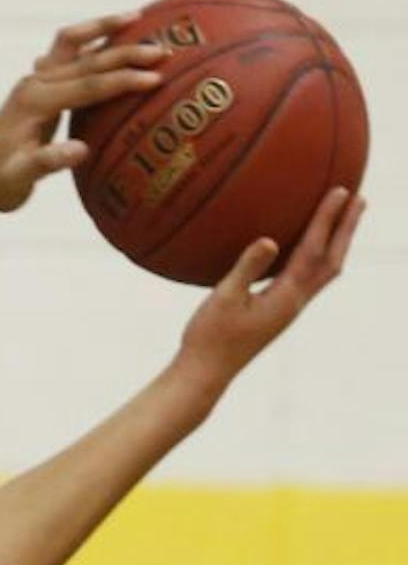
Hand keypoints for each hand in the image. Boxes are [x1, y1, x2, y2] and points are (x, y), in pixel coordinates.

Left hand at [0, 12, 164, 212]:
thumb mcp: (19, 179)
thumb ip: (46, 163)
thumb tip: (79, 150)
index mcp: (34, 102)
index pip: (88, 86)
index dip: (122, 81)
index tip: (155, 78)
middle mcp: (34, 84)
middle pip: (86, 59)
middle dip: (126, 52)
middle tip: (163, 50)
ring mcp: (35, 81)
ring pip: (73, 44)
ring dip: (105, 29)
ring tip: (139, 18)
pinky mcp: (39, 86)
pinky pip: (69, 54)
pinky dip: (92, 41)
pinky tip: (113, 38)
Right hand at [177, 187, 364, 386]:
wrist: (206, 373)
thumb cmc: (209, 338)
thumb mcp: (223, 299)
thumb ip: (246, 268)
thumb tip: (270, 240)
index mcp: (286, 296)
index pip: (314, 250)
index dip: (328, 219)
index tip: (342, 191)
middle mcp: (295, 302)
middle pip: (332, 260)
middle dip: (347, 229)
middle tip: (360, 200)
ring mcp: (289, 310)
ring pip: (324, 272)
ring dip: (337, 244)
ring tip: (343, 221)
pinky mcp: (279, 313)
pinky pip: (308, 280)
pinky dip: (317, 258)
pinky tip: (304, 252)